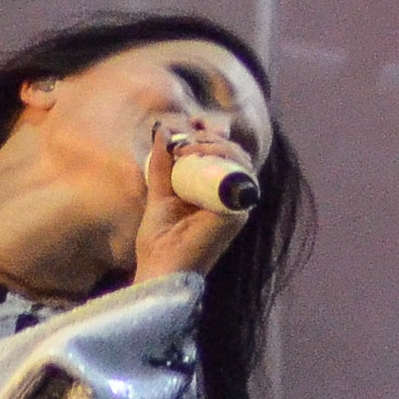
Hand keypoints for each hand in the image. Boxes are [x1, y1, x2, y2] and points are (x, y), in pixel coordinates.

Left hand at [133, 125, 256, 281]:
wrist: (160, 269)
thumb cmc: (160, 242)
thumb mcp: (160, 194)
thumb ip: (162, 165)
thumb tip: (162, 129)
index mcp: (217, 196)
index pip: (224, 157)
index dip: (209, 139)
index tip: (184, 133)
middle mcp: (232, 200)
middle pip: (234, 154)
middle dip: (209, 138)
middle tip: (181, 142)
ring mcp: (237, 206)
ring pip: (239, 160)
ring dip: (212, 145)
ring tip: (184, 149)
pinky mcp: (237, 212)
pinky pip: (238, 174)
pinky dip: (218, 157)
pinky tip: (192, 156)